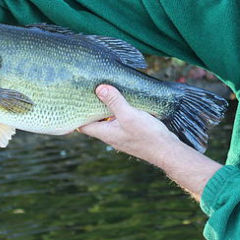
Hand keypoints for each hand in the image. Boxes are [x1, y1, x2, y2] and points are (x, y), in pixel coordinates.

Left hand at [80, 85, 222, 199]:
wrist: (167, 151)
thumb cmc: (147, 136)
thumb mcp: (129, 115)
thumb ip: (115, 102)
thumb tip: (99, 88)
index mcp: (104, 133)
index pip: (82, 125)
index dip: (75, 114)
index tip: (72, 100)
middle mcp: (110, 135)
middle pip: (94, 121)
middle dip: (90, 107)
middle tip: (87, 91)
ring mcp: (120, 135)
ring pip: (107, 120)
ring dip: (105, 108)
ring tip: (104, 91)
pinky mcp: (131, 133)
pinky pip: (119, 120)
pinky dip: (117, 111)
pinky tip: (123, 100)